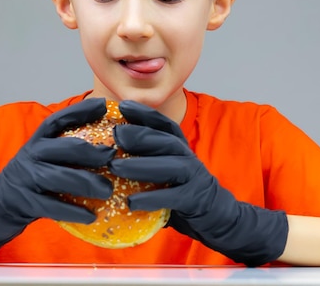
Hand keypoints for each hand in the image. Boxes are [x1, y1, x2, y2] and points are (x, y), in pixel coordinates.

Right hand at [0, 98, 114, 263]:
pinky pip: (52, 205)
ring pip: (60, 176)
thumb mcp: (43, 157)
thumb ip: (66, 148)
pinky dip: (72, 210)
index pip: (59, 119)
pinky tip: (91, 215)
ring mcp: (26, 178)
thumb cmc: (29, 180)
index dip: (81, 111)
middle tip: (113, 156)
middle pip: (64, 147)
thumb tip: (108, 142)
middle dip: (91, 150)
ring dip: (86, 182)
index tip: (103, 105)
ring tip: (108, 190)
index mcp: (38, 140)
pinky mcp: (24, 202)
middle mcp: (31, 154)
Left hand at [109, 100, 287, 266]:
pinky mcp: (193, 199)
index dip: (144, 113)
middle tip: (115, 134)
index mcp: (178, 145)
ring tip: (115, 167)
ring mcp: (192, 176)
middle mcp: (186, 155)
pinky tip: (131, 201)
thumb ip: (143, 155)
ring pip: (168, 166)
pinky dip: (152, 198)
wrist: (214, 213)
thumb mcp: (163, 166)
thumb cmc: (178, 187)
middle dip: (139, 135)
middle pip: (165, 140)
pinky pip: (172, 197)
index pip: (163, 124)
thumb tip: (105, 149)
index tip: (123, 106)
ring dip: (141, 165)